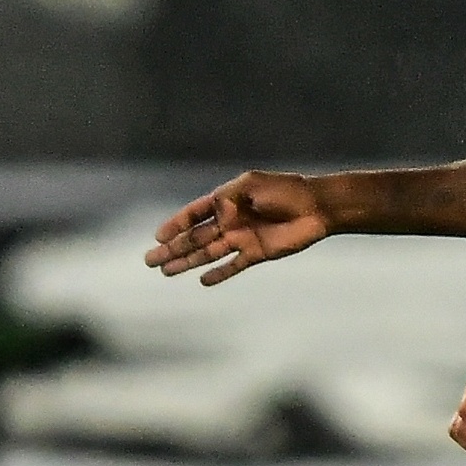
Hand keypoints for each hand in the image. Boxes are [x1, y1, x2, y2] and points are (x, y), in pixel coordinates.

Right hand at [144, 172, 329, 284]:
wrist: (316, 207)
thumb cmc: (285, 191)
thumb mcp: (252, 185)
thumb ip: (228, 198)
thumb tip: (212, 213)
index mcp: (226, 200)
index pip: (194, 214)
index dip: (176, 224)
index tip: (158, 236)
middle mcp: (230, 221)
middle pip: (195, 238)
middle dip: (172, 249)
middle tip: (150, 261)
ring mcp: (242, 238)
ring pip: (208, 253)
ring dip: (187, 262)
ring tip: (166, 271)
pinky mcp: (256, 253)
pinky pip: (233, 265)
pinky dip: (219, 273)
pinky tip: (202, 280)